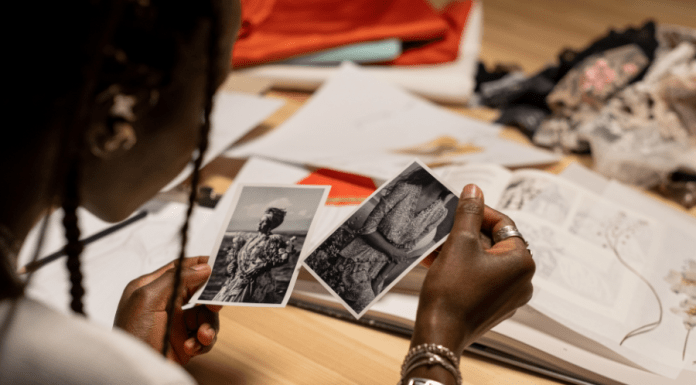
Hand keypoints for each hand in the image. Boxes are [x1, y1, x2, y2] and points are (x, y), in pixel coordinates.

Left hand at [114, 256, 220, 364]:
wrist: (134, 376)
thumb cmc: (131, 338)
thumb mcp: (147, 300)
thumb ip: (175, 279)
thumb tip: (202, 267)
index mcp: (152, 288)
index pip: (180, 269)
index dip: (198, 264)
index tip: (218, 263)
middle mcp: (166, 304)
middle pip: (198, 291)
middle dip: (209, 299)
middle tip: (216, 303)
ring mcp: (177, 324)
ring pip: (206, 315)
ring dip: (208, 325)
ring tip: (201, 336)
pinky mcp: (186, 342)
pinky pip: (206, 336)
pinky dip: (204, 342)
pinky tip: (192, 347)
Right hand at [411, 183, 534, 356]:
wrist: (439, 333)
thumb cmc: (452, 292)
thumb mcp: (459, 242)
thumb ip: (469, 213)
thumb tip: (474, 190)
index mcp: (522, 263)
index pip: (503, 225)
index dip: (479, 212)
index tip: (460, 206)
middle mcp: (521, 281)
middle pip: (493, 243)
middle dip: (466, 233)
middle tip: (445, 226)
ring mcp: (508, 296)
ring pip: (484, 261)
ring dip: (460, 249)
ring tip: (437, 243)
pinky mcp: (492, 307)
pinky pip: (479, 278)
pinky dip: (462, 267)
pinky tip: (438, 261)